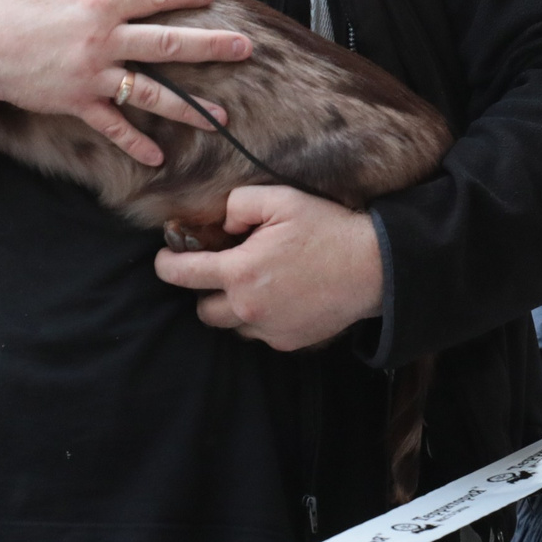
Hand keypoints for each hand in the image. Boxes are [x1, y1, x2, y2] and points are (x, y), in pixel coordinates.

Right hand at [0, 0, 243, 166]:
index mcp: (100, 1)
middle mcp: (104, 40)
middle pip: (169, 44)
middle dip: (212, 47)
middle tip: (244, 50)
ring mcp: (93, 76)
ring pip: (151, 93)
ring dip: (190, 108)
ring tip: (222, 119)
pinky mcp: (76, 103)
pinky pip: (112, 127)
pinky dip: (135, 144)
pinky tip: (157, 158)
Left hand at [151, 184, 384, 351]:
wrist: (374, 268)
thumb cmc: (327, 229)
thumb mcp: (280, 200)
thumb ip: (239, 205)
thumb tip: (223, 223)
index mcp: (240, 272)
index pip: (182, 275)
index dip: (166, 265)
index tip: (166, 259)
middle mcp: (248, 308)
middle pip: (203, 310)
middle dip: (205, 290)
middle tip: (222, 270)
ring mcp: (269, 329)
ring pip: (231, 325)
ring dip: (233, 306)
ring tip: (255, 283)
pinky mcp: (289, 342)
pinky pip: (260, 333)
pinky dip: (261, 318)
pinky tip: (281, 296)